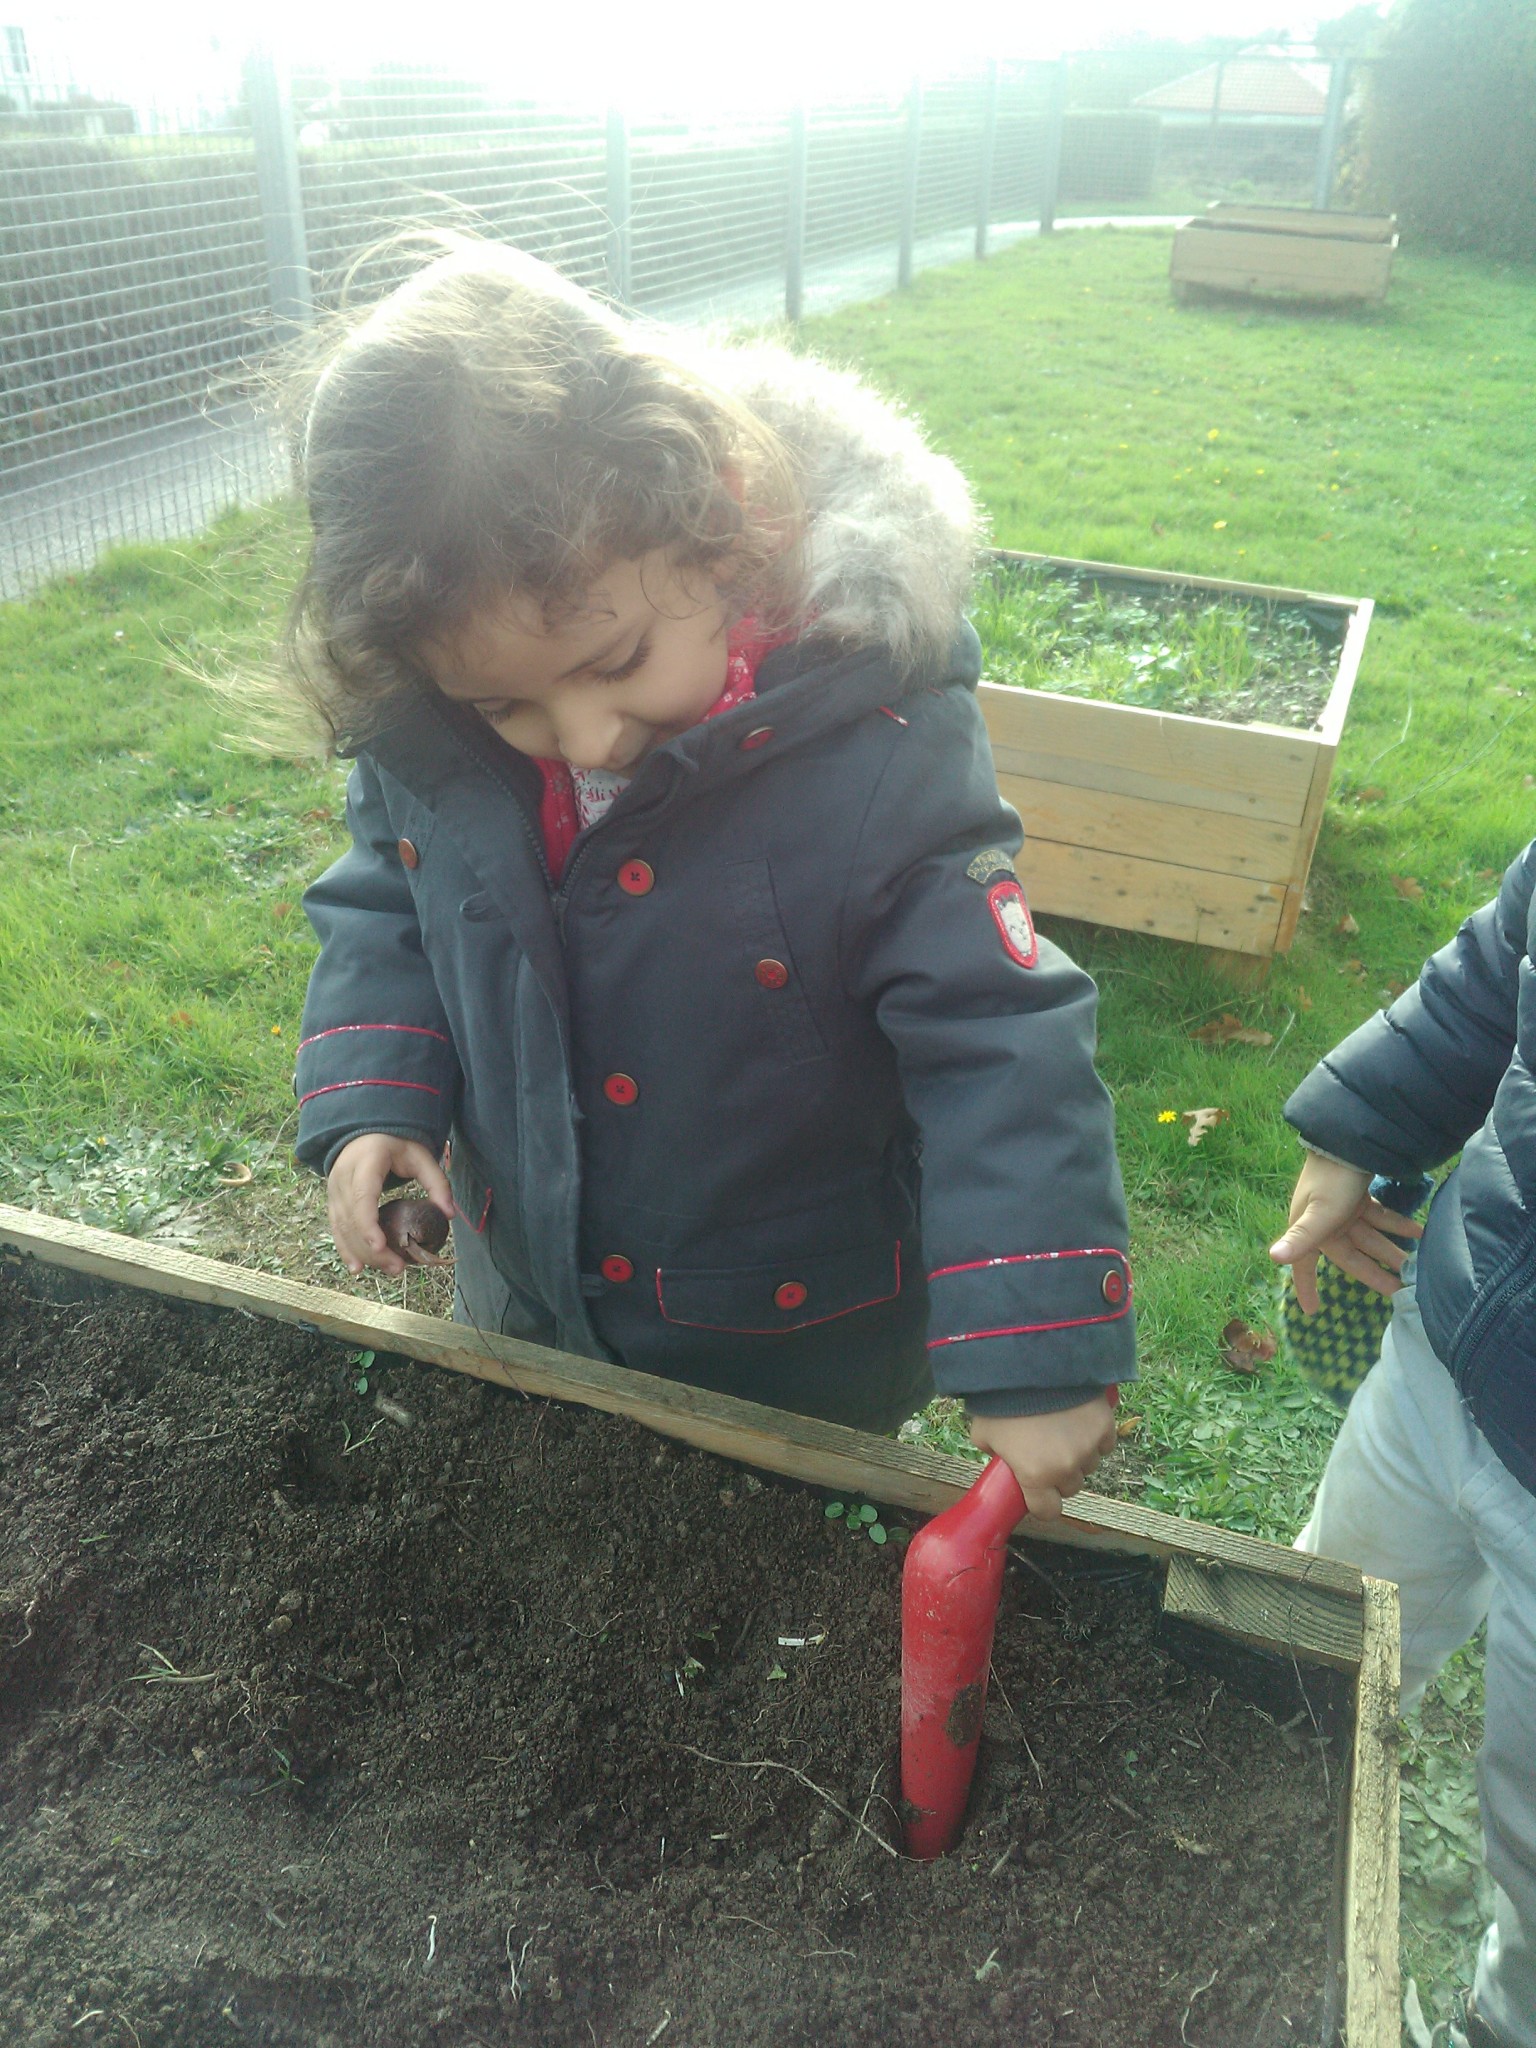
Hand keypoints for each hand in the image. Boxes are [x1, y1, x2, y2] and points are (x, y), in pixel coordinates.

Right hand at [327, 1135, 455, 1277]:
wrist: (367, 1132)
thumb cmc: (396, 1144)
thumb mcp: (420, 1156)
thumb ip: (437, 1182)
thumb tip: (449, 1214)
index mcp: (366, 1162)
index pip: (362, 1196)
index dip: (368, 1224)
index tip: (380, 1246)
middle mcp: (344, 1177)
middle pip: (352, 1219)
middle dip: (372, 1248)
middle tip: (398, 1268)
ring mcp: (334, 1190)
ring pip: (342, 1227)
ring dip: (362, 1253)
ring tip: (388, 1270)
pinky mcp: (333, 1201)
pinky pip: (337, 1228)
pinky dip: (346, 1249)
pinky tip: (357, 1268)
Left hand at [969, 1390, 1119, 1522]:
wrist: (1031, 1362)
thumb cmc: (1002, 1398)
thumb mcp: (984, 1431)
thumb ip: (991, 1450)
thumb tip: (997, 1455)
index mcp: (1035, 1476)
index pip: (1048, 1511)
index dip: (1043, 1503)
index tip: (1039, 1493)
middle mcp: (1066, 1467)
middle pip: (1070, 1486)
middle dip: (1060, 1474)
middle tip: (1047, 1452)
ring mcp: (1089, 1446)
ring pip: (1089, 1464)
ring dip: (1079, 1455)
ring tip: (1062, 1431)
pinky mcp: (1105, 1425)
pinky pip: (1104, 1443)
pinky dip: (1095, 1436)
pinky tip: (1079, 1420)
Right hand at [1269, 1151, 1421, 1314]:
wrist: (1346, 1140)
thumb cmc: (1330, 1180)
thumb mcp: (1319, 1213)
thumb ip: (1301, 1239)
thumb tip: (1274, 1258)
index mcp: (1310, 1231)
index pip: (1304, 1266)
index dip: (1306, 1288)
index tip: (1311, 1312)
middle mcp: (1326, 1224)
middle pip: (1352, 1256)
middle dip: (1375, 1273)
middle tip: (1400, 1291)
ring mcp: (1343, 1210)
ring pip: (1370, 1239)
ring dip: (1391, 1250)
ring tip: (1416, 1265)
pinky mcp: (1359, 1197)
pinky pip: (1380, 1218)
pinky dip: (1397, 1225)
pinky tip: (1419, 1232)